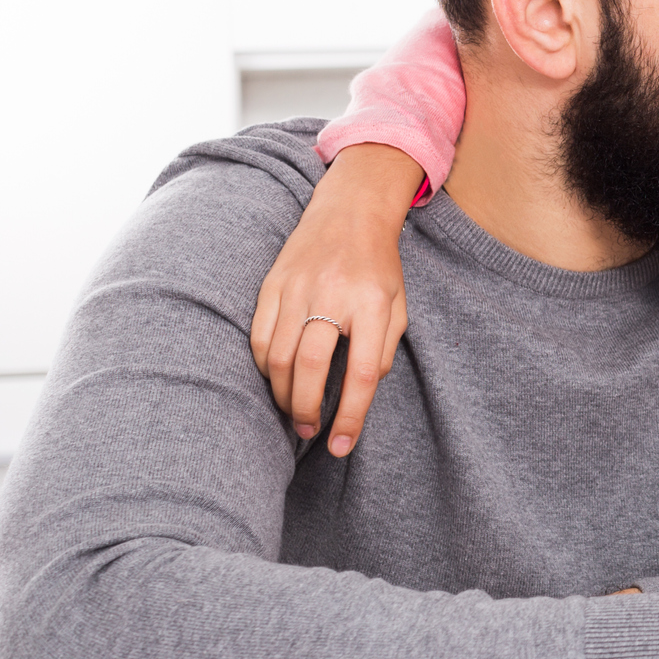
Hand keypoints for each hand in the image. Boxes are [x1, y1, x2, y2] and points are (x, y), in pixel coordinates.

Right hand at [249, 143, 424, 454]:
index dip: (352, 416)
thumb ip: (382, 350)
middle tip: (311, 432)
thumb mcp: (398, 306)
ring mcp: (298, 288)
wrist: (350, 211)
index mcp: (374, 304)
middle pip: (311, 366)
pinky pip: (260, 337)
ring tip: (295, 411)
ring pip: (279, 357)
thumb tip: (361, 392)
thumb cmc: (379, 267)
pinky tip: (278, 379)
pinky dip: (266, 367)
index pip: (362, 372)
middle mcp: (333, 296)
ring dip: (283, 394)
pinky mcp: (272, 285)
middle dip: (307, 409)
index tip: (341, 446)